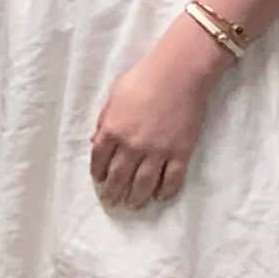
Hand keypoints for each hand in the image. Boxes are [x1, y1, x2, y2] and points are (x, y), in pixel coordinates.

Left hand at [91, 27, 225, 208]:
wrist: (179, 73)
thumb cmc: (144, 78)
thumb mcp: (114, 97)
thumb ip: (105, 121)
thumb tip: (97, 142)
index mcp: (112, 130)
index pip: (99, 161)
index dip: (98, 174)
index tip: (100, 181)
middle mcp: (132, 146)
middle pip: (119, 178)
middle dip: (114, 193)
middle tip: (113, 201)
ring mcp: (157, 152)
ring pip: (143, 185)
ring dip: (136, 198)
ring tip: (133, 204)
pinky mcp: (181, 153)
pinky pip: (172, 180)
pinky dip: (166, 191)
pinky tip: (160, 196)